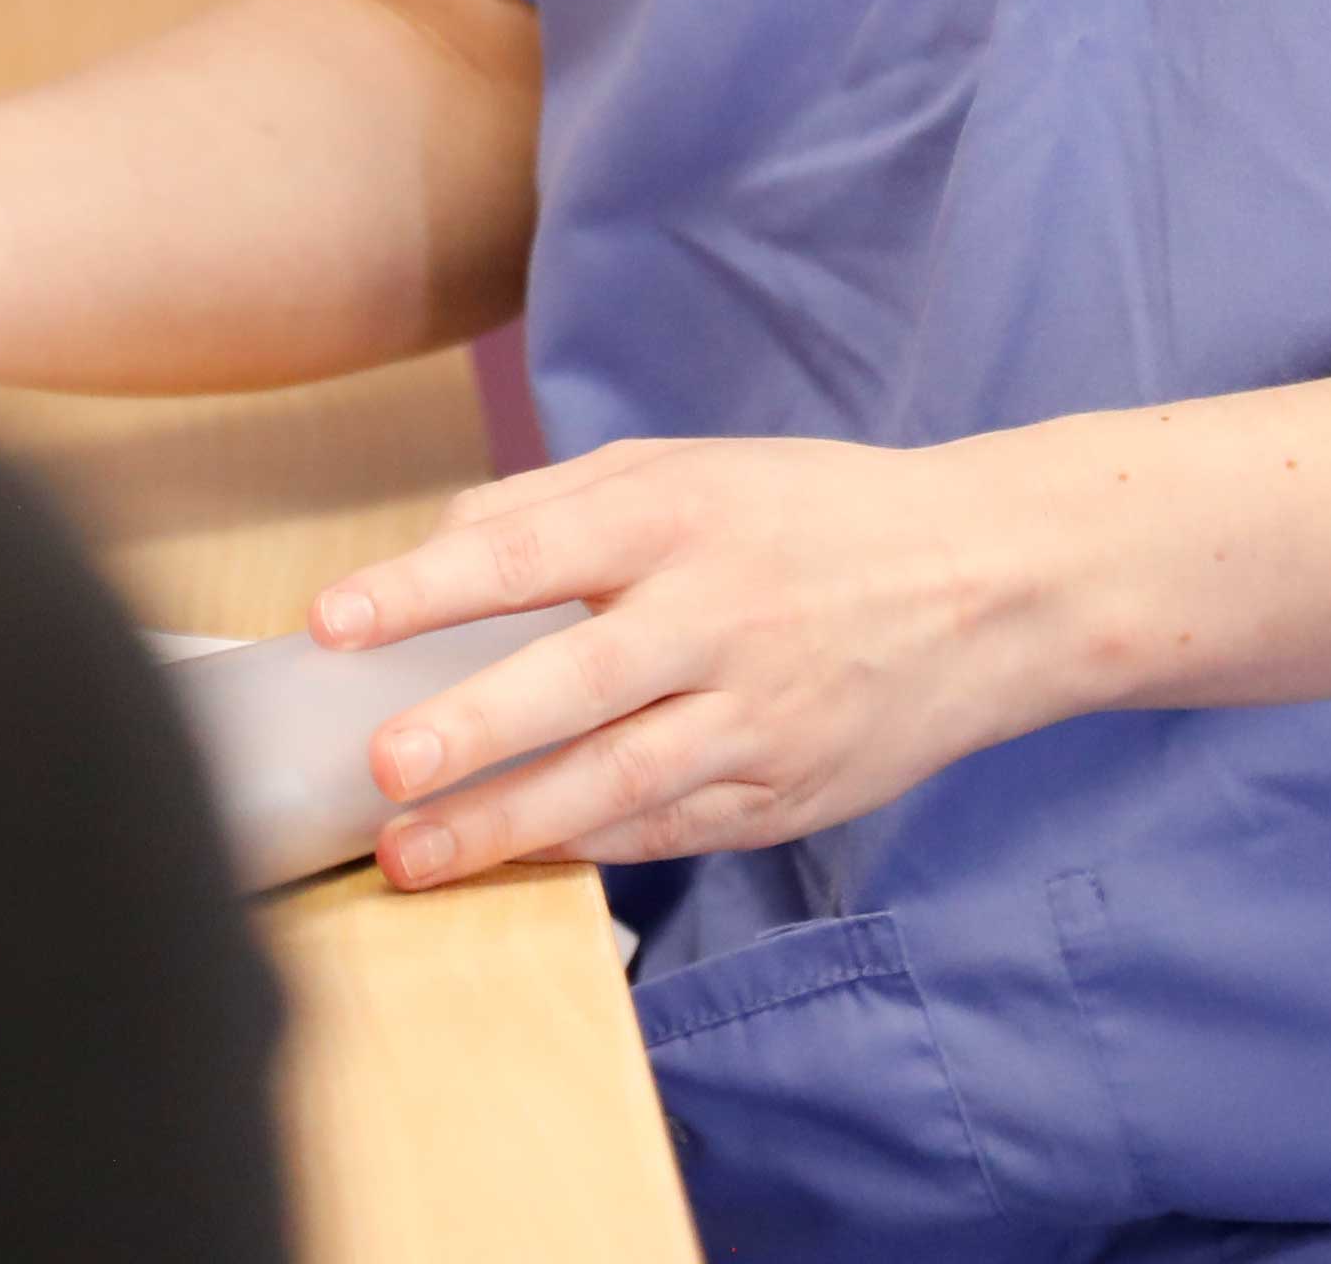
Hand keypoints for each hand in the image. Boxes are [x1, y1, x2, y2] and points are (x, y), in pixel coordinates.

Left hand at [303, 428, 1070, 886]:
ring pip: (619, 780)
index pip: (530, 549)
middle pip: (578, 679)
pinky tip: (514, 862)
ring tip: (412, 857)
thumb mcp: (690, 469)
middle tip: (381, 768)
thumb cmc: (813, 517)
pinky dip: (589, 848)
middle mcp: (718, 614)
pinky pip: (670, 827)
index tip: (335, 622)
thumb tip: (438, 544)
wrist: (995, 584)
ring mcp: (759, 714)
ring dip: (509, 825)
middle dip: (473, 730)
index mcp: (681, 515)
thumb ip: (557, 500)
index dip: (425, 587)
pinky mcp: (787, 791)